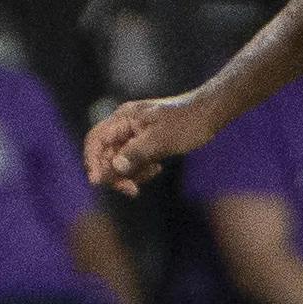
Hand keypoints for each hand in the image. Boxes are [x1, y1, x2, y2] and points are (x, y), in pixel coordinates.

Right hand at [80, 91, 220, 194]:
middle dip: (115, 174)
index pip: (95, 140)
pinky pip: (133, 161)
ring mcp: (134, 134)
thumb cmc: (186, 122)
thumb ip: (135, 153)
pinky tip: (156, 169)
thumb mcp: (160, 139)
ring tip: (151, 173)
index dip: (93, 161)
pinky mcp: (144, 143)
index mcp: (123, 118)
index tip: (98, 181)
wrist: (209, 114)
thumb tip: (114, 168)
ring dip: (130, 174)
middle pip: (105, 154)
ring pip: (119, 161)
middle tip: (131, 189)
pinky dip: (140, 169)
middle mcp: (124, 125)